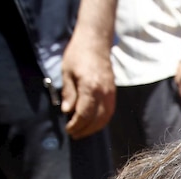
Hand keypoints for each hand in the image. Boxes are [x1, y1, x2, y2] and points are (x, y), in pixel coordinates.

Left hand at [61, 11, 115, 138]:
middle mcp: (103, 93)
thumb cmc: (78, 54)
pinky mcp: (113, 93)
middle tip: (74, 134)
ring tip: (83, 131)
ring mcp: (110, 94)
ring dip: (94, 128)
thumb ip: (69, 93)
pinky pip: (109, 112)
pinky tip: (93, 122)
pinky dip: (101, 121)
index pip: (84, 114)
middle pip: (96, 120)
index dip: (76, 125)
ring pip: (105, 118)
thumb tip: (67, 111)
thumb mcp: (67, 73)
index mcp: (90, 88)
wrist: (96, 42)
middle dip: (85, 130)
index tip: (68, 129)